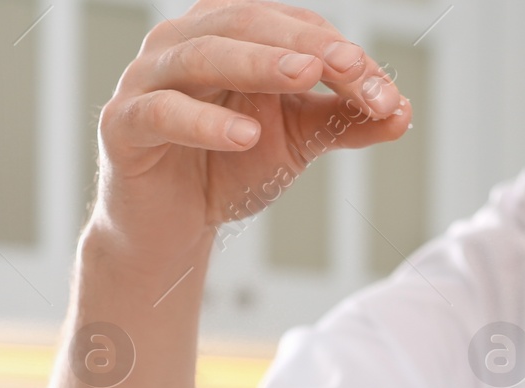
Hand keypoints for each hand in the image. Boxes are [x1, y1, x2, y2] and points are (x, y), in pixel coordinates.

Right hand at [92, 0, 411, 263]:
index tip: (382, 91)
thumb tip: (401, 111)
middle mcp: (183, 42)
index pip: (290, 26)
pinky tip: (244, 136)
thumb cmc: (226, 169)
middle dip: (305, 45)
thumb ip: (343, 122)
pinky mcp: (123, 125)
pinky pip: (163, 113)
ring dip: (257, 63)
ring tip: (303, 78)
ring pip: (201, 54)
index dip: (338, 52)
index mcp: (228, 32)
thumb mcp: (296, 142)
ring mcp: (146, 80)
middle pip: (246, 22)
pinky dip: (204, 123)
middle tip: (350, 67)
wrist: (172, 227)